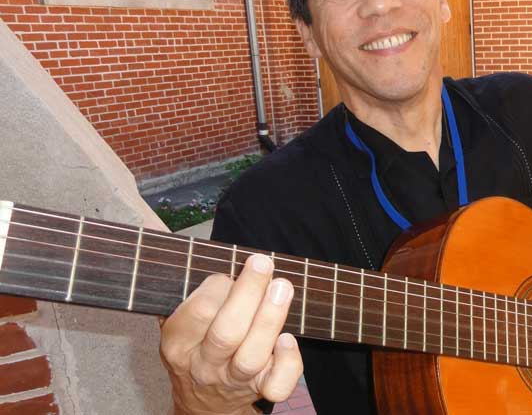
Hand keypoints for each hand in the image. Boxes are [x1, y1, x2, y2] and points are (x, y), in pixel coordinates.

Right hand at [160, 254, 302, 414]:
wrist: (202, 403)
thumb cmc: (195, 346)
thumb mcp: (177, 318)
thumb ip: (180, 280)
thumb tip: (154, 223)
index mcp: (178, 342)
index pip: (198, 311)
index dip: (216, 287)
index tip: (225, 274)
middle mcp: (204, 363)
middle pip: (226, 333)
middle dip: (247, 294)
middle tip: (262, 263)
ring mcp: (233, 379)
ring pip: (251, 356)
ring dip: (270, 318)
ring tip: (283, 286)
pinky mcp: (260, 389)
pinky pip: (276, 385)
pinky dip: (287, 362)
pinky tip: (289, 338)